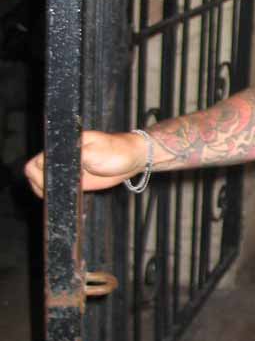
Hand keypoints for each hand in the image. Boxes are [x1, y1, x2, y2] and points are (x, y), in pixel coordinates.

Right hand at [24, 130, 148, 197]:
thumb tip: (59, 162)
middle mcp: (62, 157)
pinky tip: (72, 195)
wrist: (133, 159)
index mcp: (63, 146)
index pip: (37, 161)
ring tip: (72, 189)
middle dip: (43, 184)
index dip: (40, 174)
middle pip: (35, 173)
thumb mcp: (96, 152)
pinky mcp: (75, 180)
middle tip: (65, 187)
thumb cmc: (117, 150)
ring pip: (45, 183)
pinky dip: (61, 194)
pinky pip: (60, 189)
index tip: (56, 181)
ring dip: (52, 190)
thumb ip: (76, 156)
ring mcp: (68, 169)